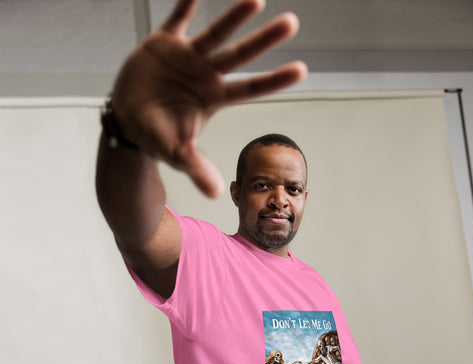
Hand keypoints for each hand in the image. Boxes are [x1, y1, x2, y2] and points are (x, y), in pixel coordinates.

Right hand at [111, 0, 306, 196]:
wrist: (128, 120)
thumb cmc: (157, 136)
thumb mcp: (177, 154)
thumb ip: (197, 168)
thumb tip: (216, 194)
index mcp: (213, 98)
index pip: (250, 89)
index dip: (274, 80)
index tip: (302, 70)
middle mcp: (206, 75)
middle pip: (240, 56)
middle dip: (264, 41)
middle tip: (292, 24)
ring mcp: (187, 57)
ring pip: (215, 33)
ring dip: (234, 16)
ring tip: (256, 0)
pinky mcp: (163, 43)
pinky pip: (177, 18)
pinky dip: (186, 4)